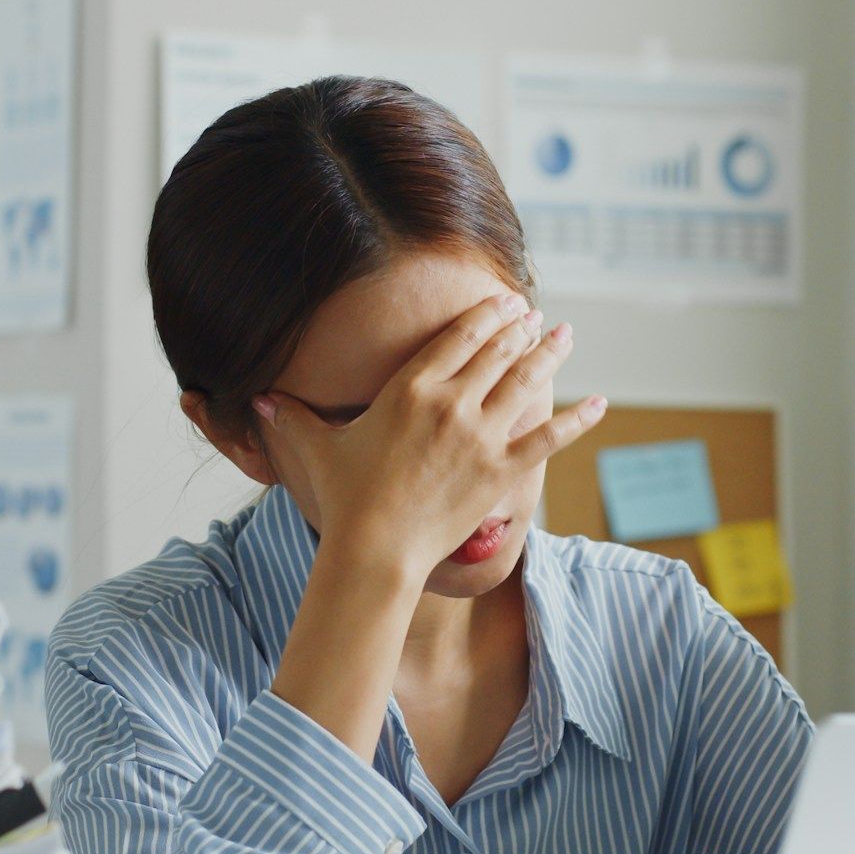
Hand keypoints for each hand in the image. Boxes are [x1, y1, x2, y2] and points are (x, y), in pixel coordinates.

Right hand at [252, 293, 607, 572]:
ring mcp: (480, 436)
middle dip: (521, 328)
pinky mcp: (501, 472)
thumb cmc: (344, 500)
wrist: (376, 550)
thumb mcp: (315, 450)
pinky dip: (579, 418)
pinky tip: (600, 402)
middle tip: (537, 316)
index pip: (459, 338)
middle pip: (497, 352)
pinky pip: (549, 438)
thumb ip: (290, 418)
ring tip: (565, 335)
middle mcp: (450, 403)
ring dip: (550, 355)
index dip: (487, 316)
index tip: (505, 303)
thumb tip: (254, 400)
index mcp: (410, 388)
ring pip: (525, 382)